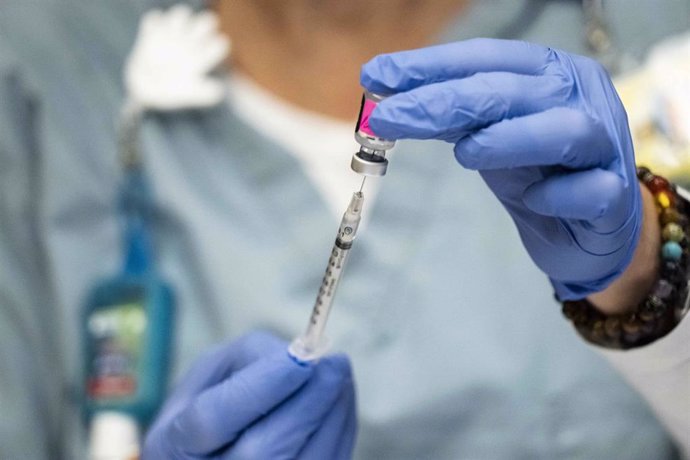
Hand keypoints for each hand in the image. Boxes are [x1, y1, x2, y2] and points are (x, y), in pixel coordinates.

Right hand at [125, 5, 228, 109]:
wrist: (146, 90)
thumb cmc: (171, 92)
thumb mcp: (188, 94)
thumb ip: (204, 92)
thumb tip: (220, 89)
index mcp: (201, 56)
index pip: (217, 44)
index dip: (217, 45)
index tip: (209, 54)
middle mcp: (189, 42)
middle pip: (204, 21)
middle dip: (203, 24)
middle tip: (194, 39)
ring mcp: (170, 35)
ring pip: (181, 14)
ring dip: (179, 20)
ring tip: (172, 37)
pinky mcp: (151, 32)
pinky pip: (154, 17)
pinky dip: (155, 22)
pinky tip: (153, 34)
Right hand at [142, 331, 355, 458]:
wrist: (212, 458)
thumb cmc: (207, 410)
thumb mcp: (205, 377)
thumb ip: (246, 360)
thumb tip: (301, 354)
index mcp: (174, 446)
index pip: (212, 418)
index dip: (261, 386)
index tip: (301, 355)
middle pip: (265, 450)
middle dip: (309, 401)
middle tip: (335, 362)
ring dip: (333, 414)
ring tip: (338, 374)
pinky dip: (339, 431)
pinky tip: (340, 401)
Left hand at [361, 38, 641, 299]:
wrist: (588, 230)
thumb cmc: (536, 172)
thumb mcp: (487, 137)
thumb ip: (450, 117)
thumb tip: (386, 100)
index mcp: (548, 73)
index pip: (486, 58)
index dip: (430, 65)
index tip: (375, 75)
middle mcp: (581, 98)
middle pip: (512, 90)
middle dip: (445, 100)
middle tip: (390, 116)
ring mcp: (605, 146)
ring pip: (566, 130)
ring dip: (510, 139)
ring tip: (465, 153)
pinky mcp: (615, 197)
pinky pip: (592, 191)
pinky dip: (559, 193)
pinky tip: (533, 199)